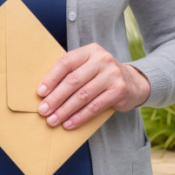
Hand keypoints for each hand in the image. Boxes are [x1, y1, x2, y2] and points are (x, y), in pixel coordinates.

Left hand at [36, 44, 150, 129]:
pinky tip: (69, 124)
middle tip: (43, 111)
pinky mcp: (119, 90)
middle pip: (73, 80)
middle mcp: (102, 59)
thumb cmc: (101, 75)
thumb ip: (72, 72)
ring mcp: (112, 75)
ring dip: (65, 110)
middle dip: (56, 97)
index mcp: (89, 51)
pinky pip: (95, 106)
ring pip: (83, 95)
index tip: (40, 92)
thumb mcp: (89, 66)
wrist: (134, 82)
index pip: (66, 62)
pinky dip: (80, 117)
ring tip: (53, 120)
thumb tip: (45, 91)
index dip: (51, 78)